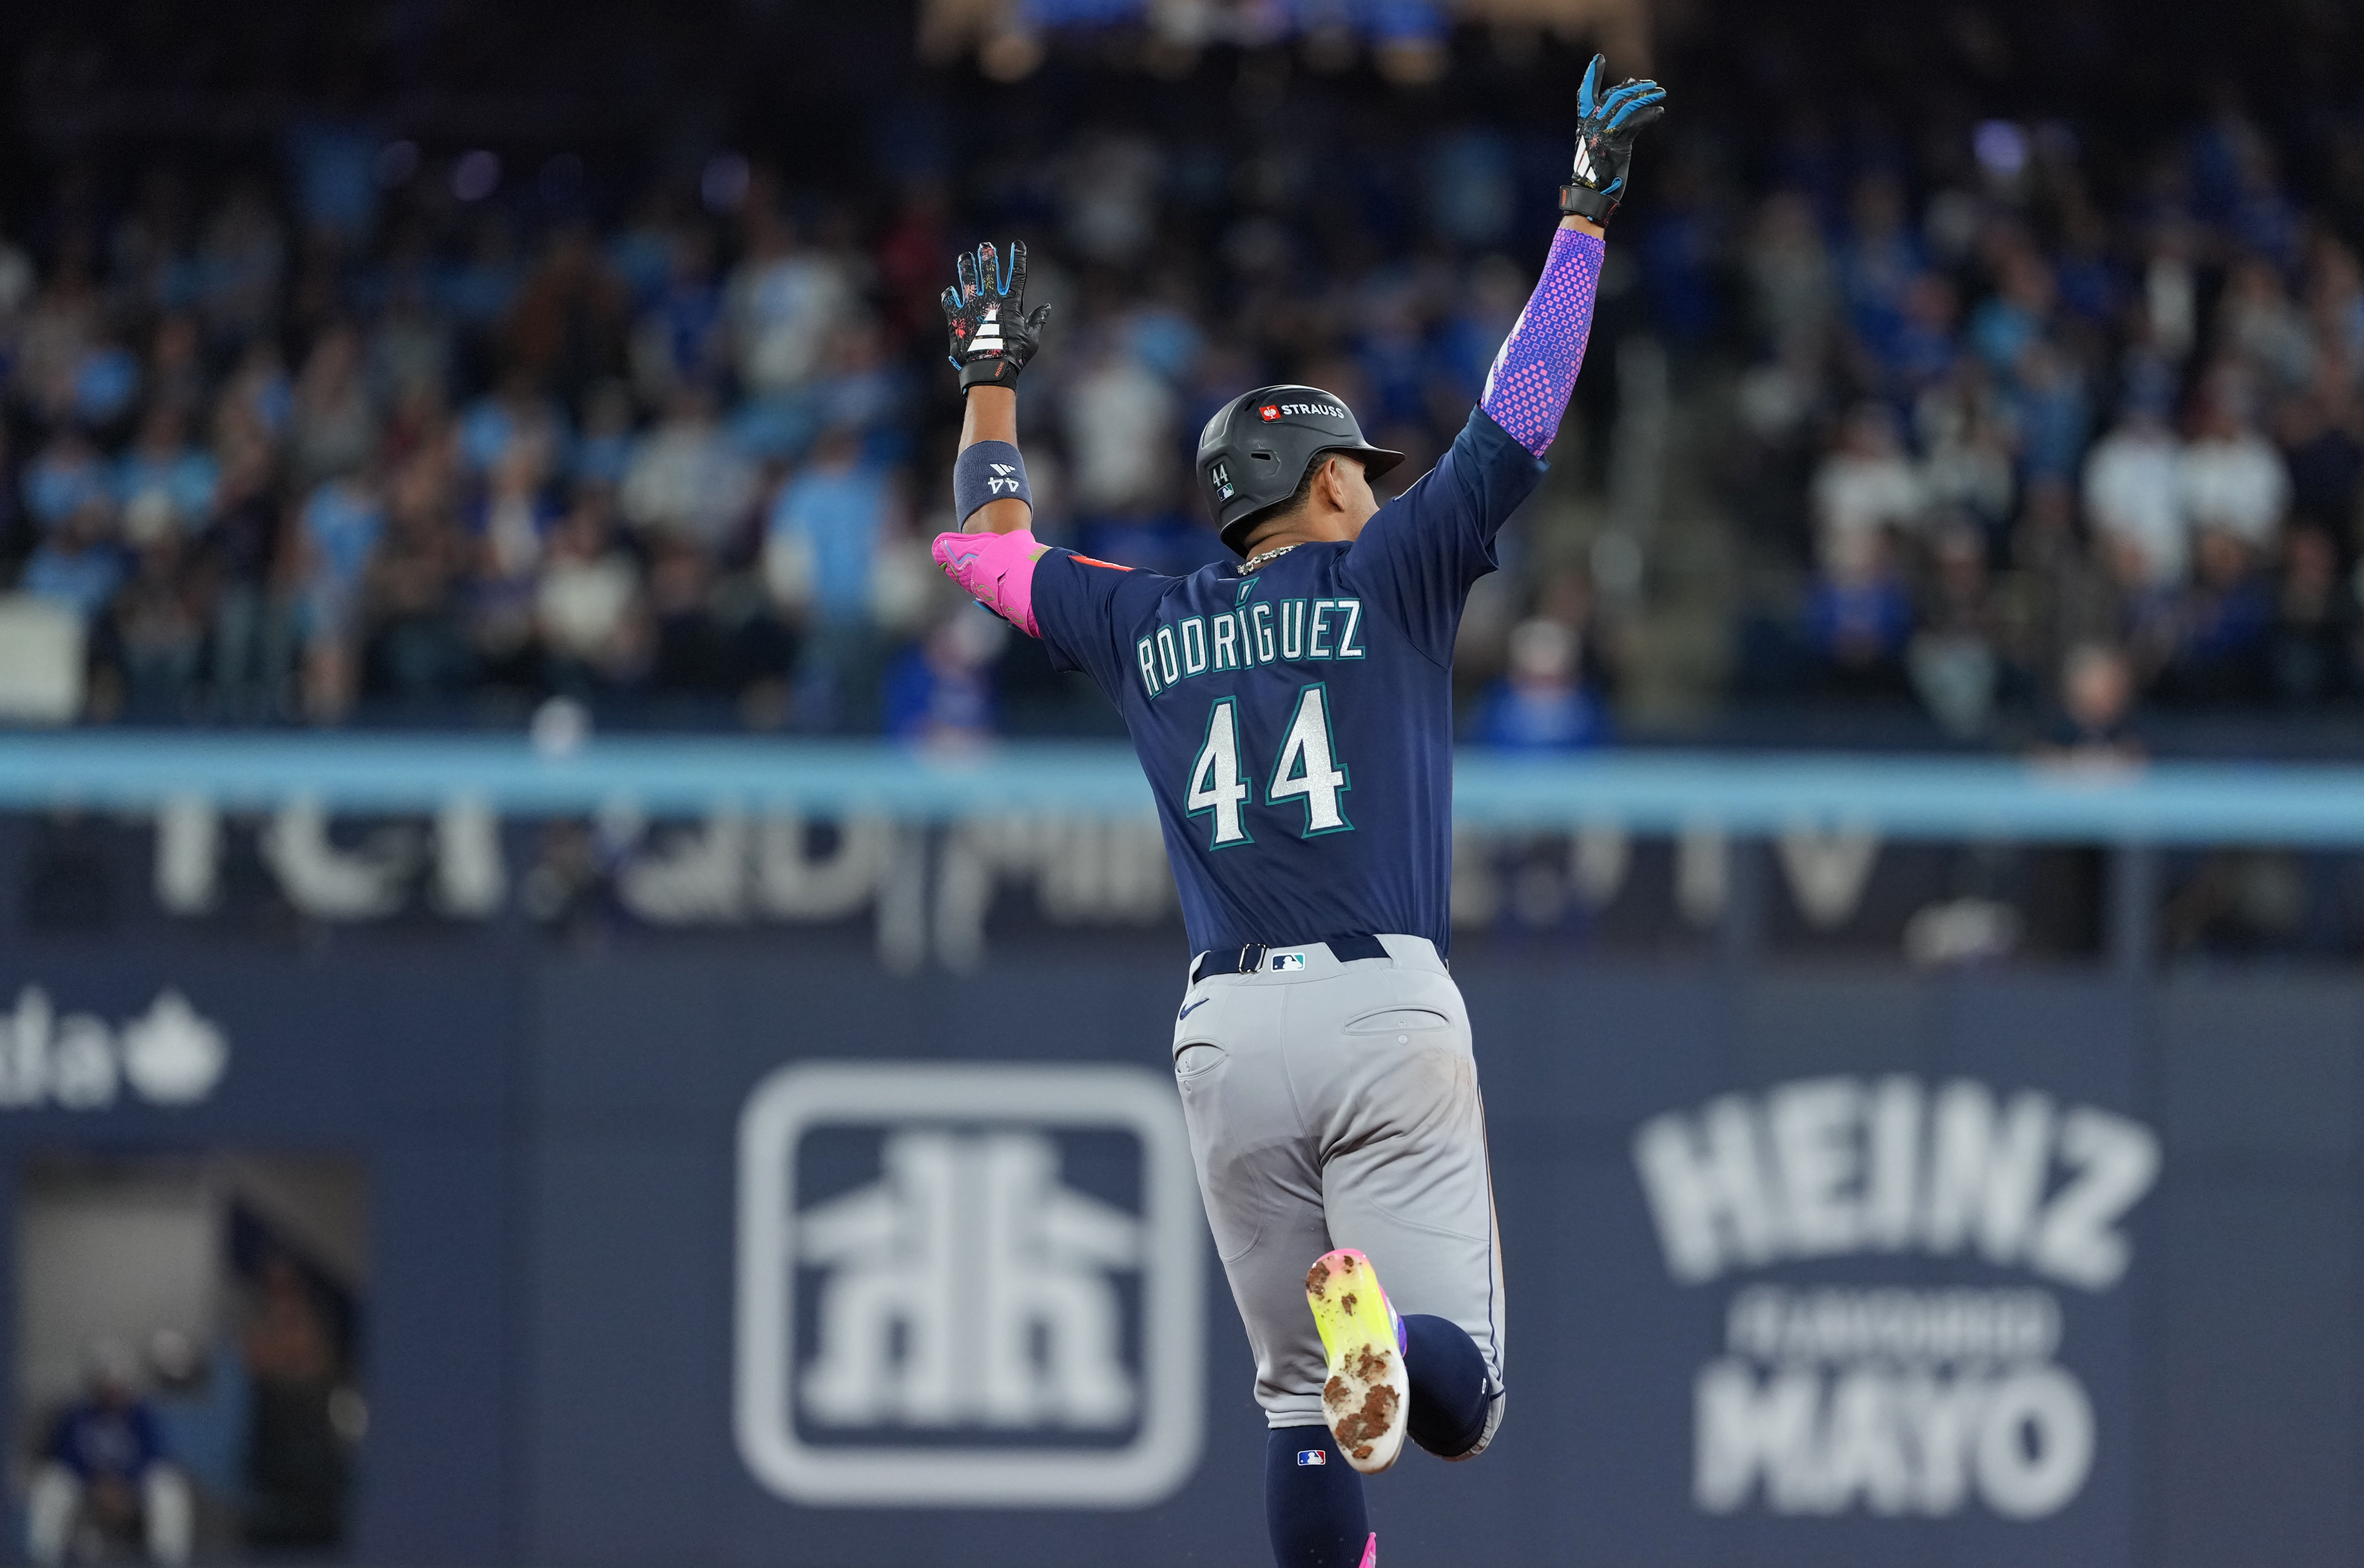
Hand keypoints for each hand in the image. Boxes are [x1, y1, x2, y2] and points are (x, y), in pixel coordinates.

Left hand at [941, 240, 1051, 392]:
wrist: (989, 369)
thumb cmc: (1014, 356)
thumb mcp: (1031, 338)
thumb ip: (1037, 320)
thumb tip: (1047, 307)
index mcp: (1010, 302)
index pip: (1017, 274)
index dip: (1018, 257)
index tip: (1018, 244)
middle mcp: (991, 298)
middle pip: (989, 269)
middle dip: (988, 255)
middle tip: (985, 245)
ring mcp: (972, 305)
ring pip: (968, 279)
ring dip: (966, 266)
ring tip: (964, 257)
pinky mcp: (956, 317)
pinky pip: (950, 301)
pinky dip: (949, 296)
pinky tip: (950, 291)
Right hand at [1562, 55, 1666, 224]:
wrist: (1592, 194)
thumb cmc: (1597, 170)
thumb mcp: (1599, 142)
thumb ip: (1608, 121)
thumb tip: (1627, 92)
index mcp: (1584, 124)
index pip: (1585, 94)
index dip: (1592, 76)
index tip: (1599, 58)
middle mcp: (1592, 126)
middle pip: (1614, 96)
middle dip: (1634, 87)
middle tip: (1651, 83)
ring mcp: (1603, 134)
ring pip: (1626, 106)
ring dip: (1646, 96)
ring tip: (1661, 92)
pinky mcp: (1617, 144)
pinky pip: (1636, 123)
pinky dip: (1649, 114)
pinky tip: (1660, 110)